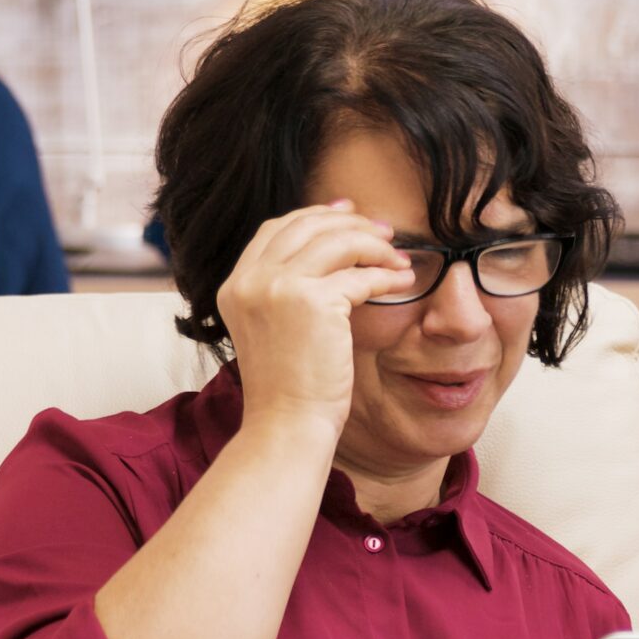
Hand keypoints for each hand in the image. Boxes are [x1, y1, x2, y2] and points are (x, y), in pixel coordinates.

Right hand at [217, 201, 413, 436]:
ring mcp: (278, 287)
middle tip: (383, 232)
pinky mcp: (312, 302)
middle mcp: (250, 280)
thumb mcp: (272, 327)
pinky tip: (403, 281)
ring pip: (336, 242)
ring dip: (374, 245)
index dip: (313, 215)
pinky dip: (387, 275)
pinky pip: (360, 275)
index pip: (274, 229)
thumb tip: (327, 249)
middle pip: (305, 226)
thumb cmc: (287, 387)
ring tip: (398, 256)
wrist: (286, 426)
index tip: (347, 212)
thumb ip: (284, 290)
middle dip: (350, 223)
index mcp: (235, 285)